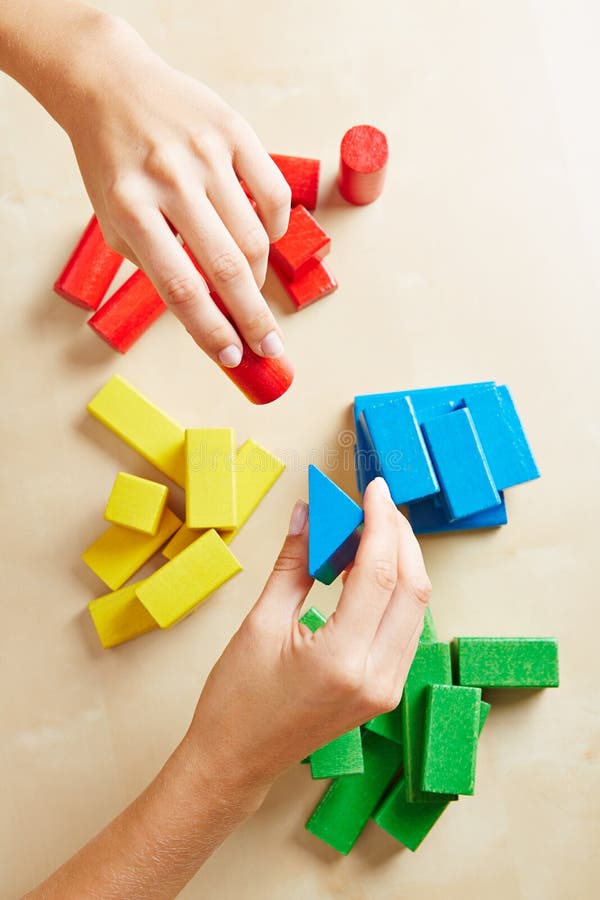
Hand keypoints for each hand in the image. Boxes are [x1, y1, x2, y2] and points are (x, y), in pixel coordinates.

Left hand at [12, 6, 290, 366]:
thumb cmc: (112, 163)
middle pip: (226, 268)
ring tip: (254, 288)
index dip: (210, 330)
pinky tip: (266, 238)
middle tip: (270, 347)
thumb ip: (153, 262)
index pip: (180, 287)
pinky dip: (276, 227)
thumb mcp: (113, 219)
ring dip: (260, 277)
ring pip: (254, 236)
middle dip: (253, 318)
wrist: (112, 85)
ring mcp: (205, 154)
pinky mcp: (233, 131)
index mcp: (131, 208)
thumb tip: (206, 306)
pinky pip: (273, 193)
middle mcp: (170, 180)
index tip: (232, 357)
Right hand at [186, 477, 431, 798]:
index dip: (380, 523)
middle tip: (376, 504)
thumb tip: (308, 513)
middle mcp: (377, 677)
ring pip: (417, 609)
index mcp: (342, 660)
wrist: (236, 762)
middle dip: (400, 537)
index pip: (380, 574)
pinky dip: (394, 592)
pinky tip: (369, 570)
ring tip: (370, 531)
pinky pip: (406, 629)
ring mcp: (387, 689)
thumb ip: (293, 563)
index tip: (375, 489)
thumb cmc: (237, 700)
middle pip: (414, 589)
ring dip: (401, 562)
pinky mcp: (385, 692)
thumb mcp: (259, 622)